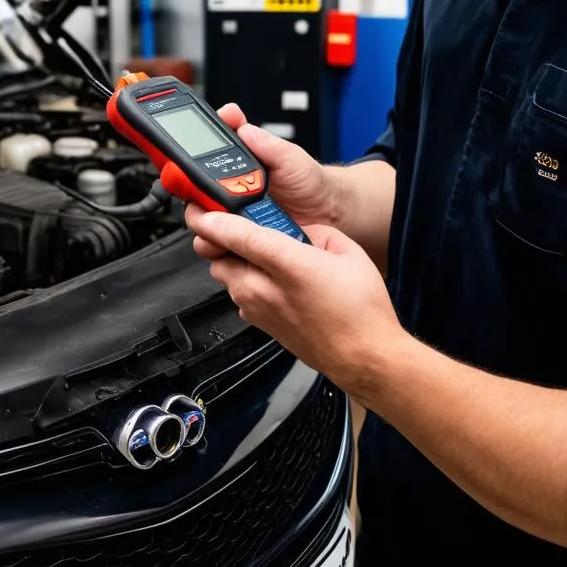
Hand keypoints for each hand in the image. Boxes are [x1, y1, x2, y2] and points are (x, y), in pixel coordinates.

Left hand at [185, 202, 404, 396]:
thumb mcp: (347, 252)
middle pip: (218, 255)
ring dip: (235, 260)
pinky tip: (273, 280)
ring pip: (225, 275)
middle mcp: (264, 289)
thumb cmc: (361, 311)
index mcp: (287, 264)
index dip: (212, 219)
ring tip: (264, 254)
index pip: (235, 235)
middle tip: (241, 226)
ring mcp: (258, 310)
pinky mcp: (259, 324)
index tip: (200, 207)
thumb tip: (298, 228)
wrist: (367, 359)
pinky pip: (239, 294)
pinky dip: (246, 282)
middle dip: (222, 238)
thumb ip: (315, 231)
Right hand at [194, 104, 335, 260]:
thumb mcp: (289, 155)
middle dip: (192, 198)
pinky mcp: (239, 242)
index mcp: (234, 165)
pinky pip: (218, 245)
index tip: (184, 161)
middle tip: (204, 201)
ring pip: (201, 224)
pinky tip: (233, 245)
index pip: (198, 157)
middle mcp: (227, 190)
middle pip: (190, 194)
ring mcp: (232, 218)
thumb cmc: (309, 182)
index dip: (186, 159)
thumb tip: (240, 126)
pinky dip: (219, 247)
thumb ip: (264, 142)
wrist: (329, 214)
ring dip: (205, 226)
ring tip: (222, 226)